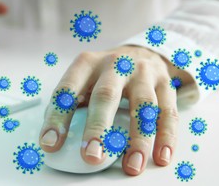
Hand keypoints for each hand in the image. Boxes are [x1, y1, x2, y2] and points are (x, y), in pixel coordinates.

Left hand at [39, 45, 193, 174]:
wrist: (141, 52)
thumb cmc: (105, 73)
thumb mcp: (84, 78)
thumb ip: (71, 103)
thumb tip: (52, 140)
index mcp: (87, 63)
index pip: (68, 90)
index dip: (57, 117)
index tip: (50, 144)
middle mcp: (115, 64)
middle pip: (105, 96)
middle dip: (98, 128)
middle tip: (92, 157)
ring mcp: (142, 73)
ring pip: (142, 106)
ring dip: (138, 139)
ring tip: (131, 166)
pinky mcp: (165, 83)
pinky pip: (167, 112)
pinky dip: (166, 137)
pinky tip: (160, 156)